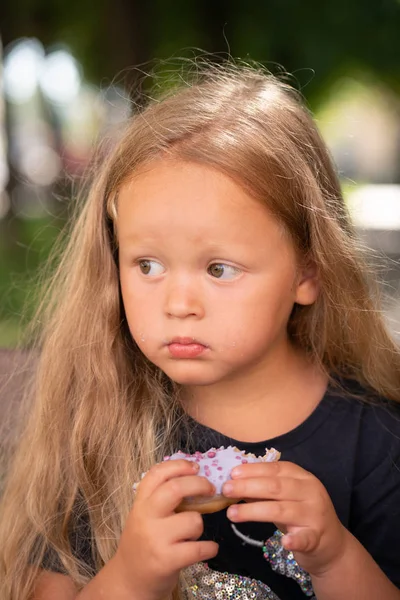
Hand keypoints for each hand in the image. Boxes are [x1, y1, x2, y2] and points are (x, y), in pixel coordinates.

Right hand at [114, 460, 218, 599]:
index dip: (179, 466)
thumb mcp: (144, 515)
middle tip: (210, 488)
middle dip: (199, 484)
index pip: (157, 474)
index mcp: (141, 502)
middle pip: (176, 488)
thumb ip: (162, 497)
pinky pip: (199, 548)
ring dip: (200, 525)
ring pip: (194, 520)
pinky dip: (210, 548)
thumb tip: (194, 475)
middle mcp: (146, 516)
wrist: (129, 580)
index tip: (196, 467)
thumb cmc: (143, 542)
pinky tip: (208, 548)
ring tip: (193, 534)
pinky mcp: (166, 560)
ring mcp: (155, 539)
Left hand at [222, 461, 348, 576]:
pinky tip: (283, 542)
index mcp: (303, 478)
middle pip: (276, 487)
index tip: (232, 473)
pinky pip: (305, 538)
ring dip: (254, 511)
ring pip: (281, 510)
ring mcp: (315, 515)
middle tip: (226, 490)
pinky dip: (294, 540)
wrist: (333, 546)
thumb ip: (265, 491)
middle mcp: (311, 492)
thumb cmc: (303, 516)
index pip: (276, 469)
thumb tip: (236, 483)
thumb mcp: (286, 498)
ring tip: (231, 513)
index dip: (253, 470)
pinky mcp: (318, 538)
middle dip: (248, 487)